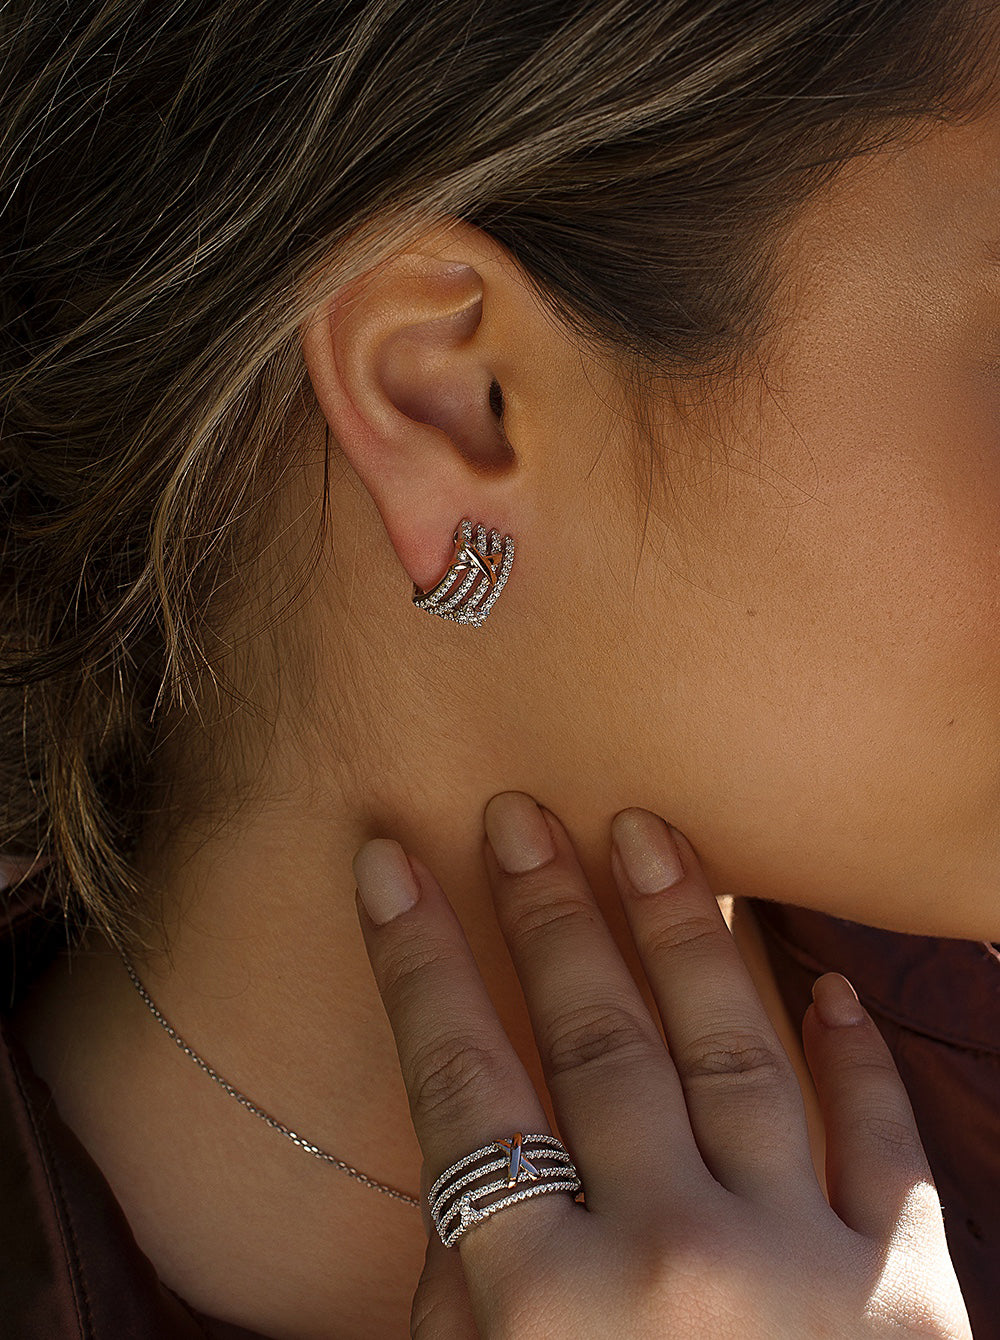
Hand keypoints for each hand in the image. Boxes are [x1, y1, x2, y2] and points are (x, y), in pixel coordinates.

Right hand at [352, 793, 969, 1337]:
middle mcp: (668, 1261)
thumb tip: (474, 1180)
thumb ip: (461, 1305)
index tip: (391, 858)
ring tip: (650, 834)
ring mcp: (801, 1266)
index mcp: (543, 1304)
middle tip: (523, 814)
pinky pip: (879, 1138)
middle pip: (594, 1036)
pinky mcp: (911, 1294)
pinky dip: (854, 1052)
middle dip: (547, 910)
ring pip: (732, 1049)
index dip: (418, 958)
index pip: (461, 1081)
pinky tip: (827, 977)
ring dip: (684, 929)